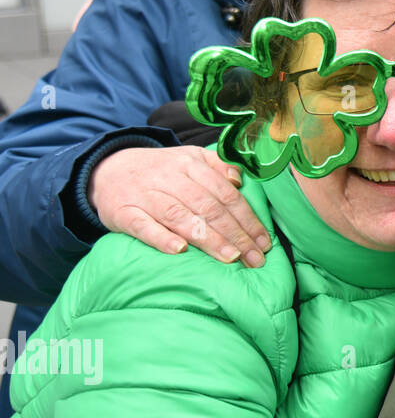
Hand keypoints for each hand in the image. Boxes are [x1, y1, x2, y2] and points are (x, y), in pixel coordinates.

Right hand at [88, 146, 270, 266]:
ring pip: (180, 217)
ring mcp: (145, 195)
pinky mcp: (122, 212)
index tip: (264, 241)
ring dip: (208, 238)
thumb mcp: (189, 159)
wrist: (106, 170)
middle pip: (208, 207)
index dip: (247, 218)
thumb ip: (217, 165)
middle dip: (235, 234)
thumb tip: (239, 178)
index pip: (225, 193)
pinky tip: (179, 250)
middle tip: (254, 258)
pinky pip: (142, 226)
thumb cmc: (160, 171)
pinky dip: (161, 238)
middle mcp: (169, 178)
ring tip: (231, 258)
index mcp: (190, 163)